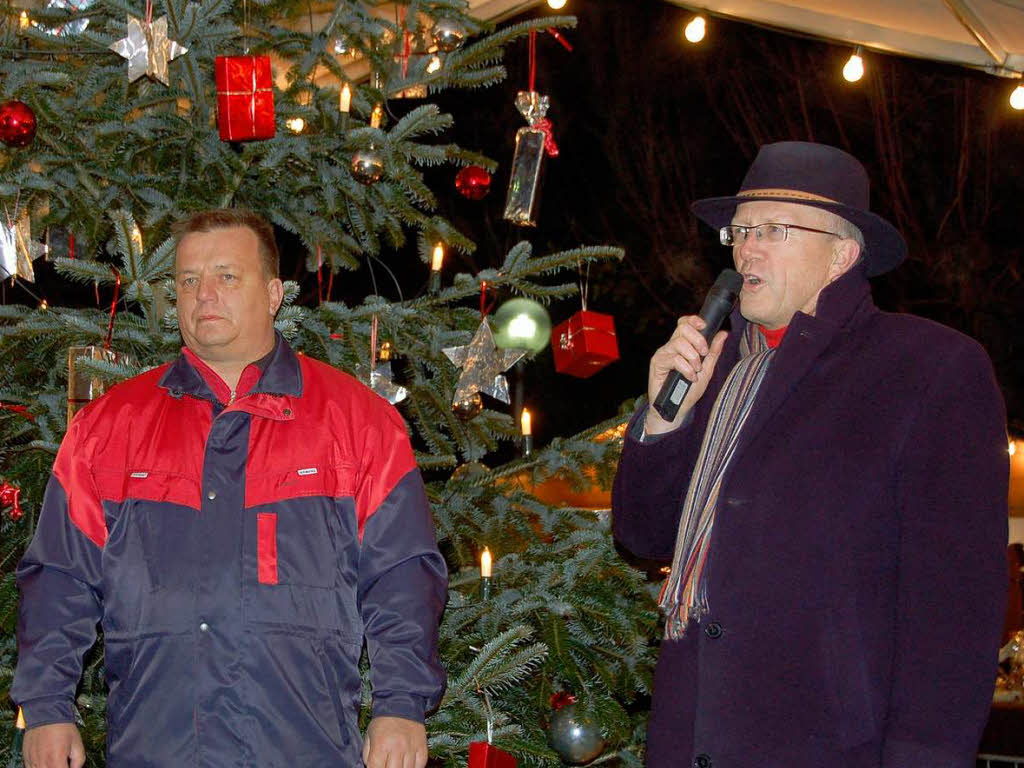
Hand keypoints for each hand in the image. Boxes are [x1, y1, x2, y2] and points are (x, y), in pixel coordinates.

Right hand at [23, 722, 84, 767]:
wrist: (46, 713)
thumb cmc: (62, 727)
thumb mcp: (77, 743)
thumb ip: (79, 760)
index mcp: (56, 760)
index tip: (69, 766)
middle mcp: (42, 763)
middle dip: (58, 767)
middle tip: (62, 762)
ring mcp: (32, 761)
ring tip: (55, 761)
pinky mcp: (26, 759)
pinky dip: (40, 767)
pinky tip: (46, 763)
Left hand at [362, 715, 427, 767]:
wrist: (402, 704)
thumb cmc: (383, 722)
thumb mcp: (369, 735)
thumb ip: (368, 755)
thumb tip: (372, 767)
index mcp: (381, 744)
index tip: (376, 767)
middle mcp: (397, 746)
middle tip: (386, 764)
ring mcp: (411, 747)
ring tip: (396, 764)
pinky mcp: (422, 747)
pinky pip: (419, 766)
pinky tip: (407, 764)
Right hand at [645, 315, 727, 435]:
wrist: (677, 409)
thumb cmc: (690, 391)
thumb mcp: (707, 370)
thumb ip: (713, 352)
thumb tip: (723, 334)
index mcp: (683, 345)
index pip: (685, 323)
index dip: (694, 320)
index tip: (705, 326)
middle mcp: (671, 346)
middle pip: (683, 328)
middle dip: (698, 339)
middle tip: (703, 354)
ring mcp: (663, 354)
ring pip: (679, 343)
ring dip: (693, 357)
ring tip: (696, 370)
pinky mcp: (657, 363)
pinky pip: (674, 358)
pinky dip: (686, 368)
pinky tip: (690, 377)